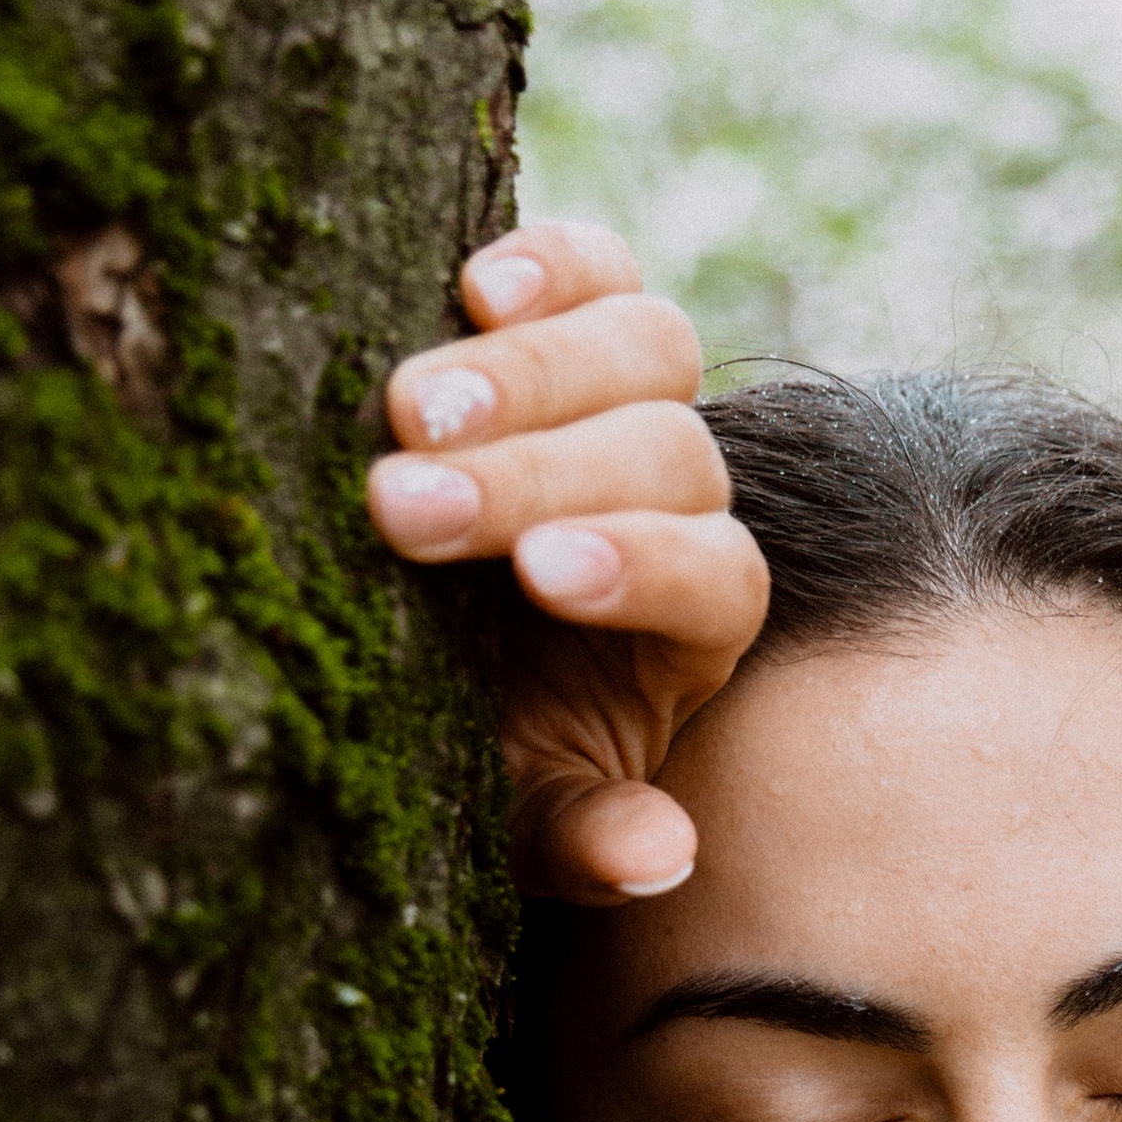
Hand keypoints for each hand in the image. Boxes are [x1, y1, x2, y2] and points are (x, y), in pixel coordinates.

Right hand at [366, 221, 770, 903]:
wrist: (406, 650)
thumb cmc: (466, 744)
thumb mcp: (518, 815)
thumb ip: (581, 837)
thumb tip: (655, 856)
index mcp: (695, 621)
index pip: (716, 575)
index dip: (639, 565)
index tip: (536, 579)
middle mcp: (683, 503)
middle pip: (670, 452)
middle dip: (537, 478)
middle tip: (405, 508)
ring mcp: (632, 401)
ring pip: (648, 346)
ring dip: (528, 375)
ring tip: (407, 413)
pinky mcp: (565, 324)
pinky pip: (596, 268)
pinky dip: (549, 265)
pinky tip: (471, 289)